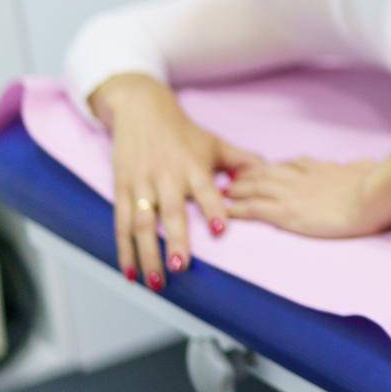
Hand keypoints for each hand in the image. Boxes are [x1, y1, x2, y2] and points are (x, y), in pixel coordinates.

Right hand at [92, 74, 264, 290]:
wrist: (142, 110)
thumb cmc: (184, 132)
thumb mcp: (215, 143)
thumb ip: (242, 160)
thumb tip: (269, 170)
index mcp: (194, 167)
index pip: (206, 191)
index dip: (213, 210)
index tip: (220, 230)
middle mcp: (167, 177)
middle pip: (171, 211)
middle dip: (175, 240)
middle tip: (179, 267)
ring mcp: (142, 184)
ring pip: (142, 222)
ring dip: (147, 253)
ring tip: (156, 281)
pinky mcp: (123, 189)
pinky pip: (121, 223)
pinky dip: (124, 249)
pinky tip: (129, 271)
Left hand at [224, 143, 390, 238]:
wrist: (372, 195)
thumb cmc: (376, 183)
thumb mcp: (366, 169)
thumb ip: (359, 169)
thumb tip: (366, 165)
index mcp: (321, 168)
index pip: (291, 165)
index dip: (275, 166)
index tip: (264, 167)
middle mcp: (302, 177)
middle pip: (267, 172)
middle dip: (248, 175)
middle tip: (232, 177)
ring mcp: (292, 193)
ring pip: (255, 187)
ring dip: (237, 188)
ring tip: (223, 191)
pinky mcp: (286, 213)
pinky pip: (254, 209)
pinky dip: (236, 209)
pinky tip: (224, 210)